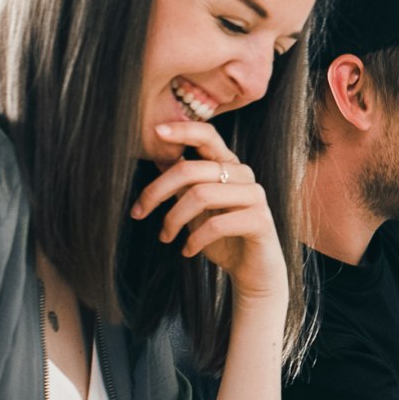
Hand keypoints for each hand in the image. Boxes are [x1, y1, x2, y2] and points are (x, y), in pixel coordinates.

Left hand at [131, 122, 285, 303]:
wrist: (253, 269)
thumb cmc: (222, 236)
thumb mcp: (196, 208)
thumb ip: (183, 184)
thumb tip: (158, 160)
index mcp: (228, 165)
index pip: (208, 136)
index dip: (183, 130)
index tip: (156, 131)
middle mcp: (244, 175)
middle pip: (192, 169)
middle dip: (157, 191)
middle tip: (139, 212)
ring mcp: (255, 196)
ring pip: (201, 195)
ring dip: (173, 219)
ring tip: (165, 237)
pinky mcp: (260, 220)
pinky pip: (216, 225)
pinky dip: (193, 240)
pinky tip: (186, 251)